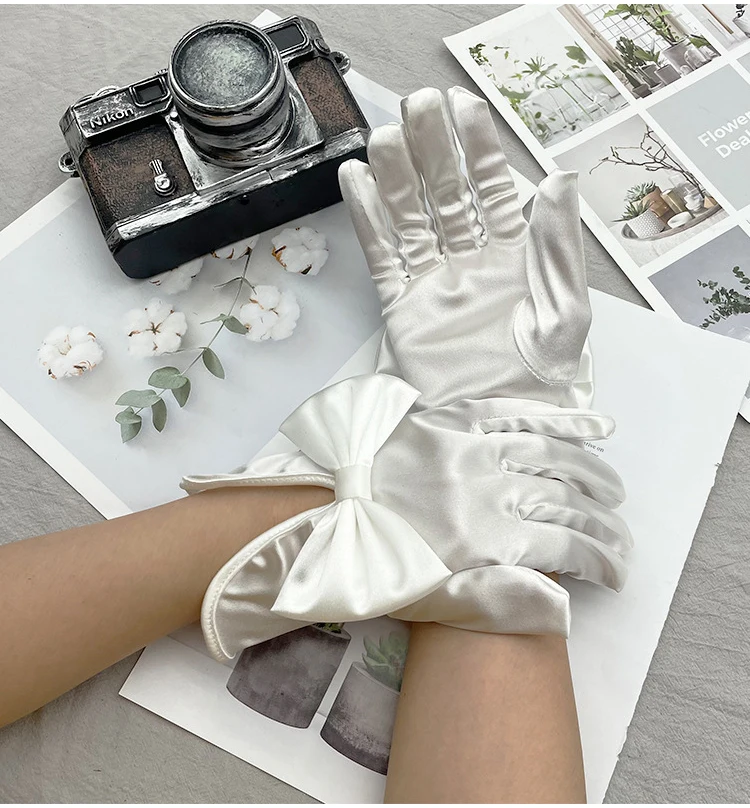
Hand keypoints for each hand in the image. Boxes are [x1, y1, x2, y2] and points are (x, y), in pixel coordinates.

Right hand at [184, 374, 629, 660]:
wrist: (317, 527)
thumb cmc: (343, 474)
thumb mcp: (382, 420)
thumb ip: (426, 413)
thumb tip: (457, 415)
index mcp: (458, 426)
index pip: (534, 420)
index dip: (576, 425)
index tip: (603, 430)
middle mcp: (481, 460)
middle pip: (561, 467)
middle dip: (598, 483)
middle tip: (617, 495)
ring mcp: (487, 506)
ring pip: (568, 510)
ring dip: (604, 527)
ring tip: (621, 542)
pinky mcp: (487, 552)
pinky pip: (555, 549)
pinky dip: (587, 556)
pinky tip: (607, 564)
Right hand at [339, 86, 588, 407]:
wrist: (495, 424)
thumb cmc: (539, 374)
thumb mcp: (564, 309)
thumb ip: (556, 245)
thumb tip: (559, 178)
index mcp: (514, 255)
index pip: (494, 188)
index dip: (478, 147)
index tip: (463, 106)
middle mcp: (471, 261)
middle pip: (446, 194)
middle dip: (432, 149)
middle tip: (416, 105)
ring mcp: (434, 282)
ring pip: (411, 218)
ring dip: (396, 177)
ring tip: (382, 136)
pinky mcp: (403, 307)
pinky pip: (384, 256)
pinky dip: (369, 221)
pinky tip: (357, 182)